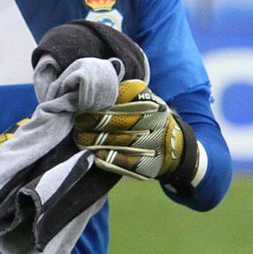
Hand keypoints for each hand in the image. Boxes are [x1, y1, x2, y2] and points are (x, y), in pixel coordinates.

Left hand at [74, 80, 199, 185]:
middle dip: (95, 122)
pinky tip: (96, 156)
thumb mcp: (141, 101)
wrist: (174, 146)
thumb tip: (87, 90)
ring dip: (98, 141)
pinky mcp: (150, 163)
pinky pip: (129, 161)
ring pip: (122, 140)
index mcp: (150, 101)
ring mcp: (154, 142)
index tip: (82, 106)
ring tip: (80, 139)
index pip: (122, 100)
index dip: (100, 104)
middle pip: (121, 120)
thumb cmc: (147, 119)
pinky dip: (111, 159)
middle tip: (78, 123)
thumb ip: (120, 96)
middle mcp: (156, 119)